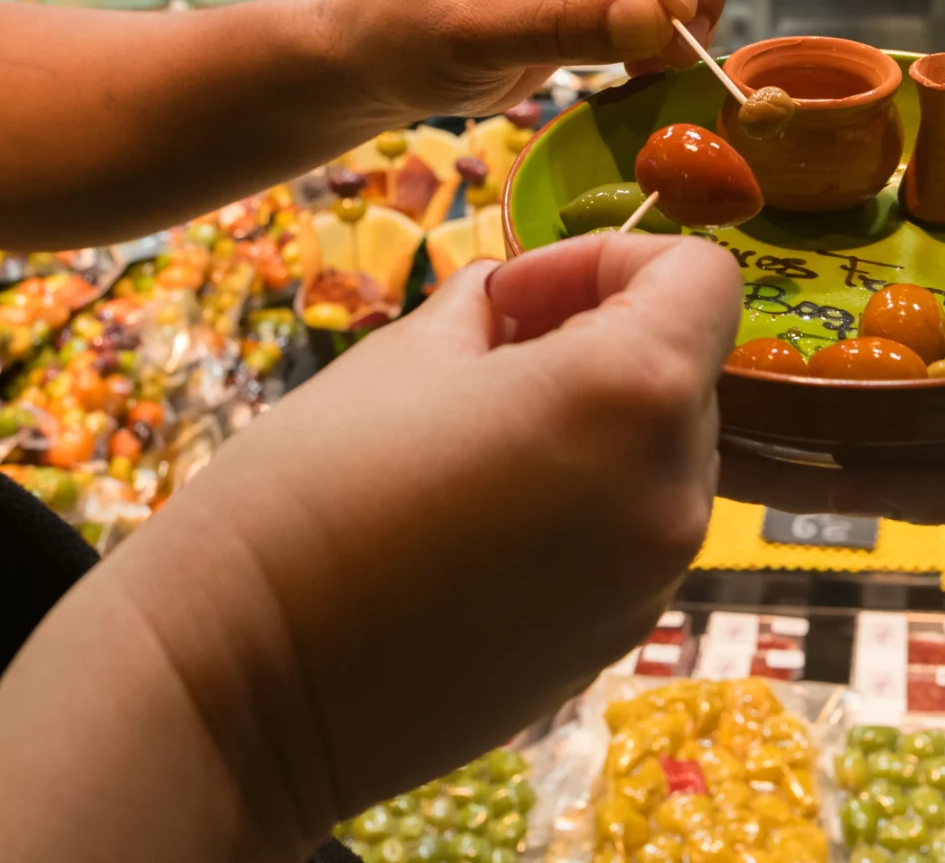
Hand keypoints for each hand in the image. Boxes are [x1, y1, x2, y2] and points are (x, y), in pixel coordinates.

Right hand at [0, 233, 743, 862]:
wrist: (240, 684)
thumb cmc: (308, 493)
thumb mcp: (406, 351)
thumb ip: (495, 306)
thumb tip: (520, 301)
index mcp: (632, 395)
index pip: (704, 277)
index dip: (613, 259)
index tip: (522, 292)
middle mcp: (671, 494)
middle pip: (686, 370)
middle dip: (601, 340)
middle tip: (483, 356)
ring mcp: (650, 582)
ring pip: (662, 457)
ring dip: (594, 426)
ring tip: (473, 442)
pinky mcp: (613, 644)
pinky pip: (627, 537)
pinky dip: (580, 506)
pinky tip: (472, 523)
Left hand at [340, 0, 732, 117]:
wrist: (385, 63)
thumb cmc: (407, 34)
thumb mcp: (474, 33)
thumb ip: (562, 24)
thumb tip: (658, 19)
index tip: (675, 10)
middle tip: (681, 45)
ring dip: (692, 3)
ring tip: (661, 60)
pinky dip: (675, 25)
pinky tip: (647, 63)